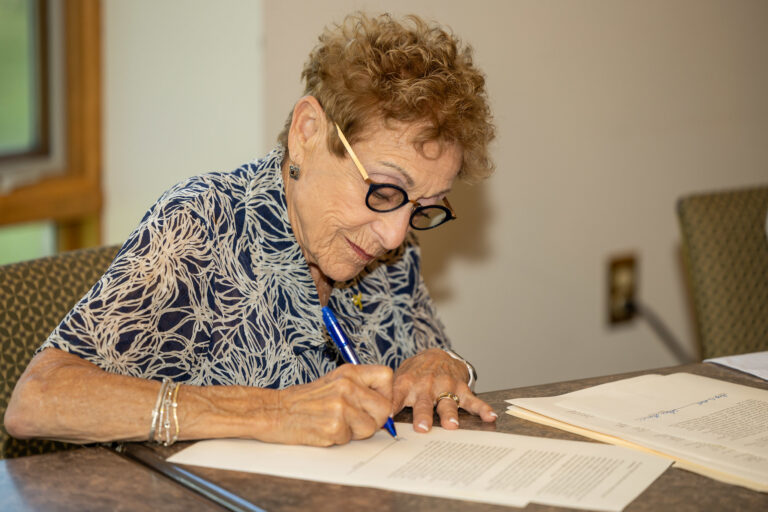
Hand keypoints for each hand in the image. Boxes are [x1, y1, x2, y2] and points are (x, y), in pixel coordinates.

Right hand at [266, 364, 392, 445]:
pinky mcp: (333, 426)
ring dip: (356, 432)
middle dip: (374, 420)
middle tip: (356, 421)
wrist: (274, 411)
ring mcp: (340, 406)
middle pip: (384, 408)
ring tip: (336, 424)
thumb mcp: (333, 382)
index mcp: (348, 372)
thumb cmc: (304, 400)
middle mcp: (347, 386)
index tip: (375, 403)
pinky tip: (324, 430)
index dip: (386, 394)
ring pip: (370, 428)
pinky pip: (350, 439)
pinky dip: (339, 439)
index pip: (387, 376)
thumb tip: (387, 406)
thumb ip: (359, 388)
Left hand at [392, 348, 496, 432]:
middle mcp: (426, 386)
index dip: (392, 407)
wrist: (436, 356)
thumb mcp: (398, 380)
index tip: (388, 419)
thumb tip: (377, 419)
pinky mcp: (461, 389)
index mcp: (407, 384)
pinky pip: (473, 401)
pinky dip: (482, 409)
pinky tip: (490, 416)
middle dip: (423, 415)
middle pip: (423, 403)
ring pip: (447, 403)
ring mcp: (445, 387)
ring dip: (449, 414)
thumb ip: (390, 398)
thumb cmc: (414, 374)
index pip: (396, 397)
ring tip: (451, 425)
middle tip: (422, 428)